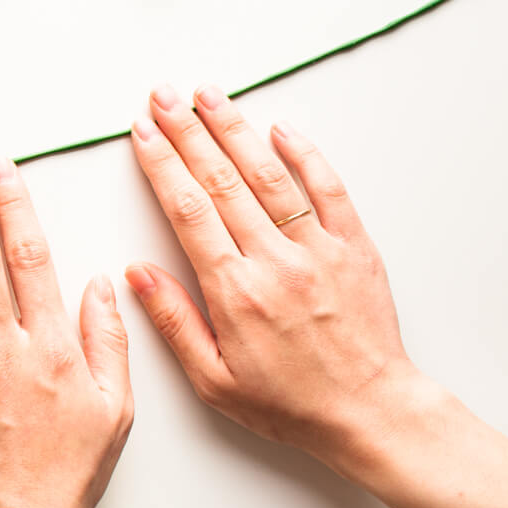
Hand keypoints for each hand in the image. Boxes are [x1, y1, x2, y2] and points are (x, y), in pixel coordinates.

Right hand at [124, 84, 413, 468]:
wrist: (370, 413)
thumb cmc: (290, 403)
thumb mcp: (213, 379)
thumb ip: (173, 321)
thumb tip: (136, 274)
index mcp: (235, 291)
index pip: (188, 210)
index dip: (161, 164)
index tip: (142, 132)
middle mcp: (275, 261)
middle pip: (221, 180)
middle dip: (187, 131)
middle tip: (164, 96)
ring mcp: (318, 250)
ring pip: (269, 176)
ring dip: (235, 130)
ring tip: (209, 95)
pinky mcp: (354, 249)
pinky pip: (328, 191)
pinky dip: (304, 156)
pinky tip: (280, 130)